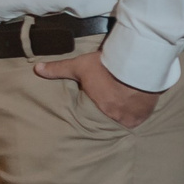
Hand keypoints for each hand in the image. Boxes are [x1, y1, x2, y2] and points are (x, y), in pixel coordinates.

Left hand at [32, 48, 160, 128]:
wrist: (140, 64)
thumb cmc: (107, 67)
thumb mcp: (80, 66)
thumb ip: (58, 69)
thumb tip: (36, 69)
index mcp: (99, 111)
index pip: (93, 117)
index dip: (94, 110)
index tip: (95, 106)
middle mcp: (116, 119)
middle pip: (110, 119)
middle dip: (109, 113)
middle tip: (109, 104)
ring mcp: (133, 117)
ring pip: (125, 119)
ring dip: (123, 112)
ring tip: (122, 103)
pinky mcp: (147, 113)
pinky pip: (141, 116)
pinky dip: (137, 111)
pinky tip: (136, 103)